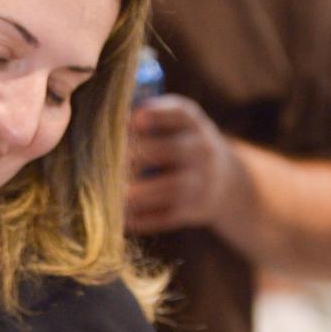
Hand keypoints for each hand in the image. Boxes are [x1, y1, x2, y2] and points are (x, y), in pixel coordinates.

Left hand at [126, 95, 240, 235]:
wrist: (223, 181)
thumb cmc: (180, 145)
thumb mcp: (176, 125)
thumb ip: (147, 121)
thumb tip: (107, 122)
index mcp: (193, 123)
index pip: (180, 113)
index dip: (156, 115)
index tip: (132, 120)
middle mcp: (201, 150)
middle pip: (173, 150)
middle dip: (141, 154)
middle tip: (115, 161)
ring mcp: (201, 181)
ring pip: (172, 187)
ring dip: (142, 192)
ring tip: (117, 193)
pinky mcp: (194, 210)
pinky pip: (169, 216)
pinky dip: (144, 218)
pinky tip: (122, 217)